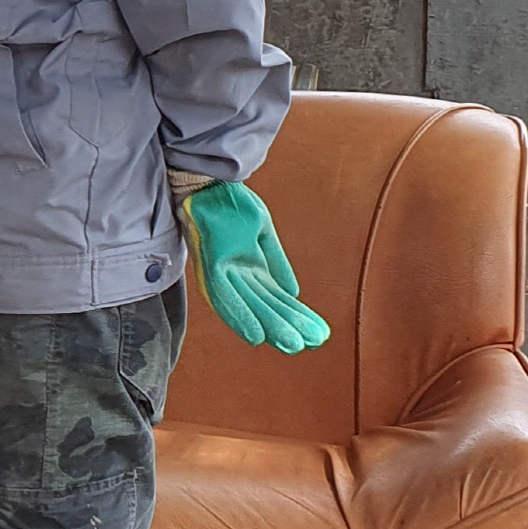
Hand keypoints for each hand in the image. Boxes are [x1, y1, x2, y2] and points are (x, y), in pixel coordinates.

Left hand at [181, 181, 330, 352]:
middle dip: (288, 327)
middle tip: (309, 347)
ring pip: (249, 306)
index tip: (320, 335)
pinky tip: (256, 335)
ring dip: (270, 326)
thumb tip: (293, 294)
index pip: (278, 298)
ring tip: (291, 347)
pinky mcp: (210, 266)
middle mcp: (240, 275)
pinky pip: (225, 298)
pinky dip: (240, 316)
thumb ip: (276, 262)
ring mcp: (225, 271)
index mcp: (254, 267)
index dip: (298, 316)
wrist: (207, 181)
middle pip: (266, 306)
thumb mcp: (261, 231)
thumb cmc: (231, 202)